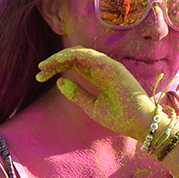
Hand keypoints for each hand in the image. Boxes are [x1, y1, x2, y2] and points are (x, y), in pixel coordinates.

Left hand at [36, 47, 154, 141]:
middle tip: (39, 71)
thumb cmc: (120, 117)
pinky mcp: (111, 66)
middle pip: (74, 57)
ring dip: (60, 57)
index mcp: (98, 76)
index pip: (73, 65)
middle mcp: (102, 68)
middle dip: (54, 62)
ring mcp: (108, 65)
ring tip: (44, 66)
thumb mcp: (91, 106)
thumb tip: (59, 81)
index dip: (56, 68)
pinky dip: (71, 56)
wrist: (139, 124)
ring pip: (79, 53)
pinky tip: (57, 61)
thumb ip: (76, 94)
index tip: (40, 76)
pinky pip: (88, 55)